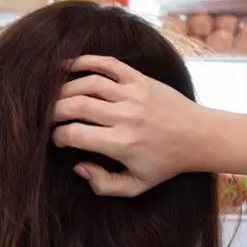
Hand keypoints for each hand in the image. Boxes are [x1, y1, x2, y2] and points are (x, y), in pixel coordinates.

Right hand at [51, 55, 207, 196]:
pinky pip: (109, 64)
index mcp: (121, 144)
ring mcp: (133, 94)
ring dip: (65, 88)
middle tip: (47, 117)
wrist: (199, 137)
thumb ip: (104, 184)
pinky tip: (68, 65)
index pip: (75, 134)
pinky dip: (86, 61)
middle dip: (53, 111)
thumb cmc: (166, 163)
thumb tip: (78, 167)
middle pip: (76, 105)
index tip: (56, 139)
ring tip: (55, 96)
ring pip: (88, 83)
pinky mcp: (141, 80)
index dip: (57, 136)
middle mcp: (125, 117)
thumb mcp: (137, 185)